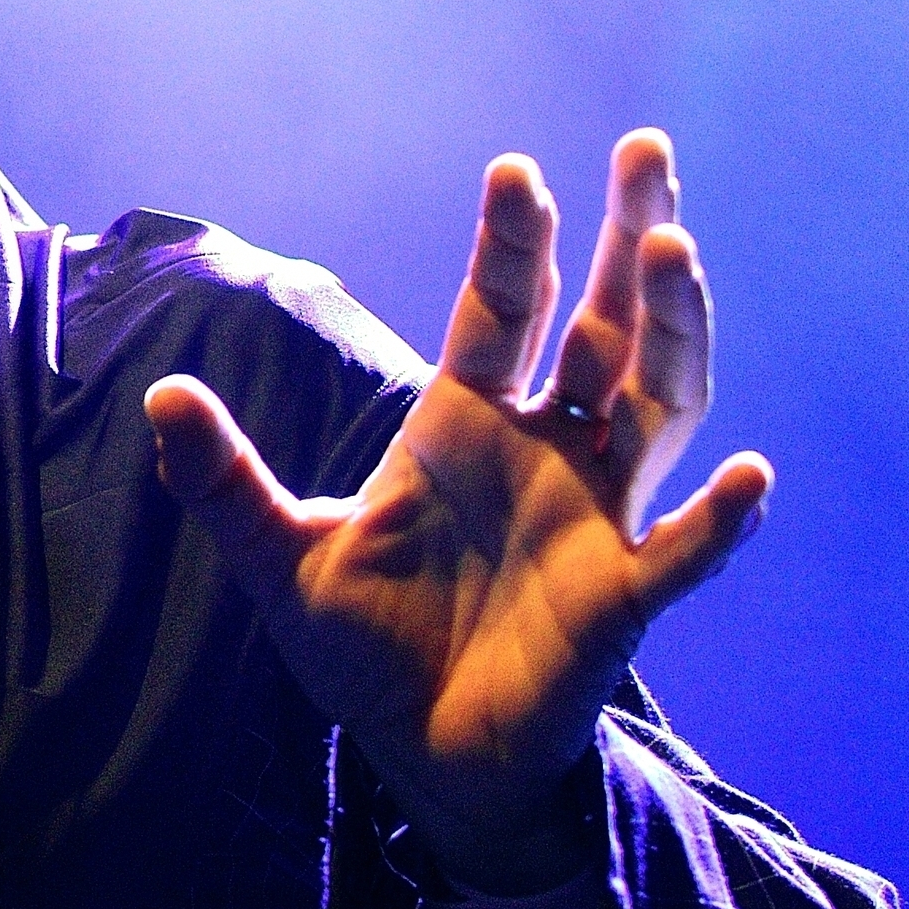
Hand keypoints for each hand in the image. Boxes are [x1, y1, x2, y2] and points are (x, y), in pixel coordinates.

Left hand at [144, 131, 772, 891]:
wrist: (418, 755)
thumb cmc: (363, 646)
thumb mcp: (278, 558)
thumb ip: (224, 479)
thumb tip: (158, 396)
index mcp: (466, 423)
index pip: (503, 309)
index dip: (515, 242)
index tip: (516, 170)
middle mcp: (547, 450)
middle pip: (605, 325)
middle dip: (629, 238)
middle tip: (648, 153)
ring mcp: (596, 516)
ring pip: (660, 405)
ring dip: (677, 332)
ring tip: (677, 253)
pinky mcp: (622, 598)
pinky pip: (682, 553)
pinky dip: (718, 521)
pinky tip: (750, 480)